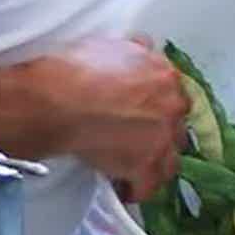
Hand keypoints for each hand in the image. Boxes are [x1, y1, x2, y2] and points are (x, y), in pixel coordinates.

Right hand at [6, 37, 187, 201]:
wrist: (57, 99)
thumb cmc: (75, 69)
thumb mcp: (111, 45)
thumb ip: (135, 51)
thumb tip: (142, 48)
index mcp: (165, 76)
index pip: (175, 96)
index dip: (160, 107)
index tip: (146, 114)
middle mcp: (172, 107)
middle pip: (177, 128)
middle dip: (160, 134)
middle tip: (137, 139)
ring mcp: (161, 139)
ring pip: (171, 161)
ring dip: (154, 164)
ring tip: (135, 167)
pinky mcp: (145, 166)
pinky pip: (149, 187)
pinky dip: (137, 189)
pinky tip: (125, 188)